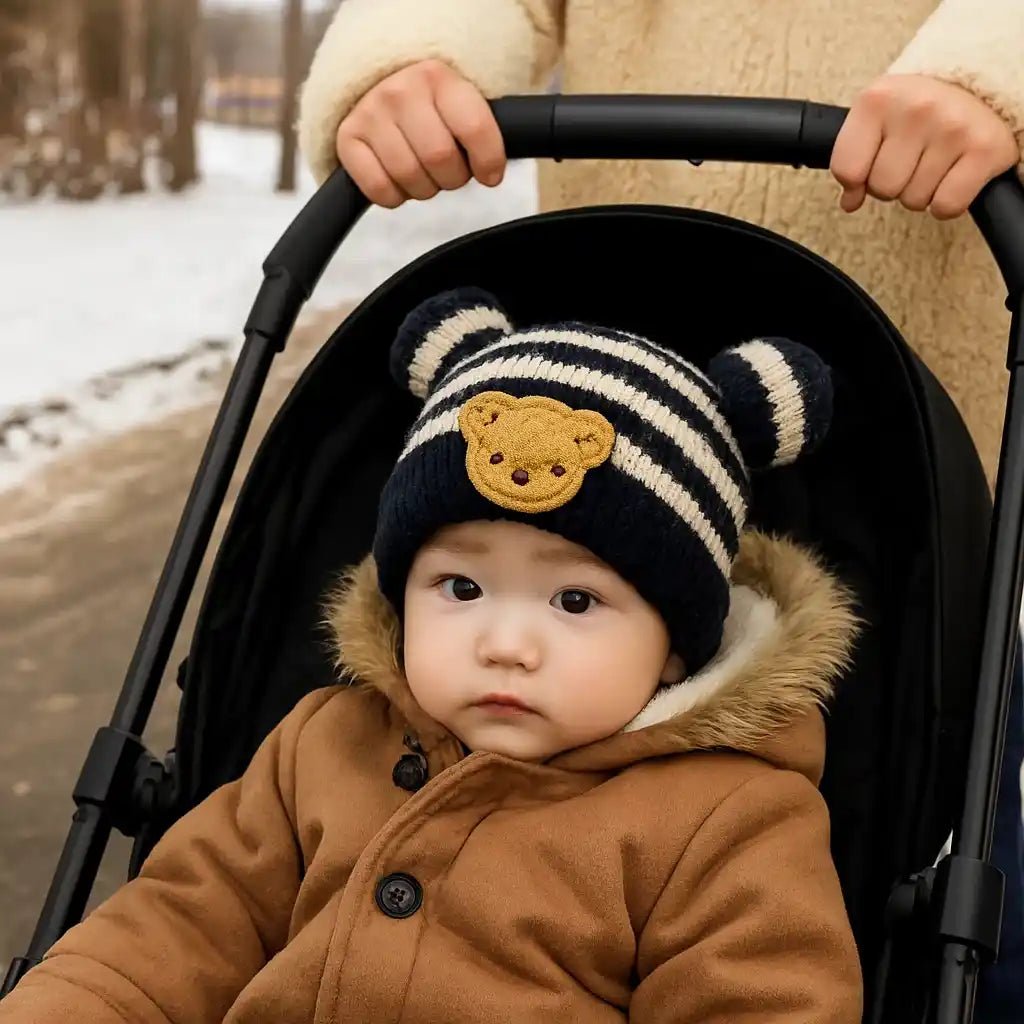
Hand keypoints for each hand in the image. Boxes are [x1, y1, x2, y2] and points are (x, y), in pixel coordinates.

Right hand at [336, 60, 506, 207]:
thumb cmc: (431, 107)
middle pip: (441, 160)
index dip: (489, 162)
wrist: (379, 85)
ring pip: (410, 178)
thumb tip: (494, 172)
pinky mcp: (347, 139)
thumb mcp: (460, 101)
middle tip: (449, 171)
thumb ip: (480, 129)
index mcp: (438, 77)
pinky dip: (395, 195)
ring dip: (424, 188)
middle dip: (453, 177)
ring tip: (423, 172)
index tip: (490, 174)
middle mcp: (400, 91)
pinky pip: (379, 189)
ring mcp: (370, 114)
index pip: (475, 128)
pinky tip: (398, 179)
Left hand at [830, 74, 1018, 219]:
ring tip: (935, 162)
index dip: (856, 180)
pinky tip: (953, 177)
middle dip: (893, 186)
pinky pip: (946, 206)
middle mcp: (916, 109)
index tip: (871, 167)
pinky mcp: (984, 149)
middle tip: (913, 161)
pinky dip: (947, 203)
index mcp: (878, 99)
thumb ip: (854, 158)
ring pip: (914, 201)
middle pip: (882, 189)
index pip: (847, 170)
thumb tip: (849, 202)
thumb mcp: (877, 118)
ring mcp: (952, 128)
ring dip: (922, 192)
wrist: (982, 86)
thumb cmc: (920, 109)